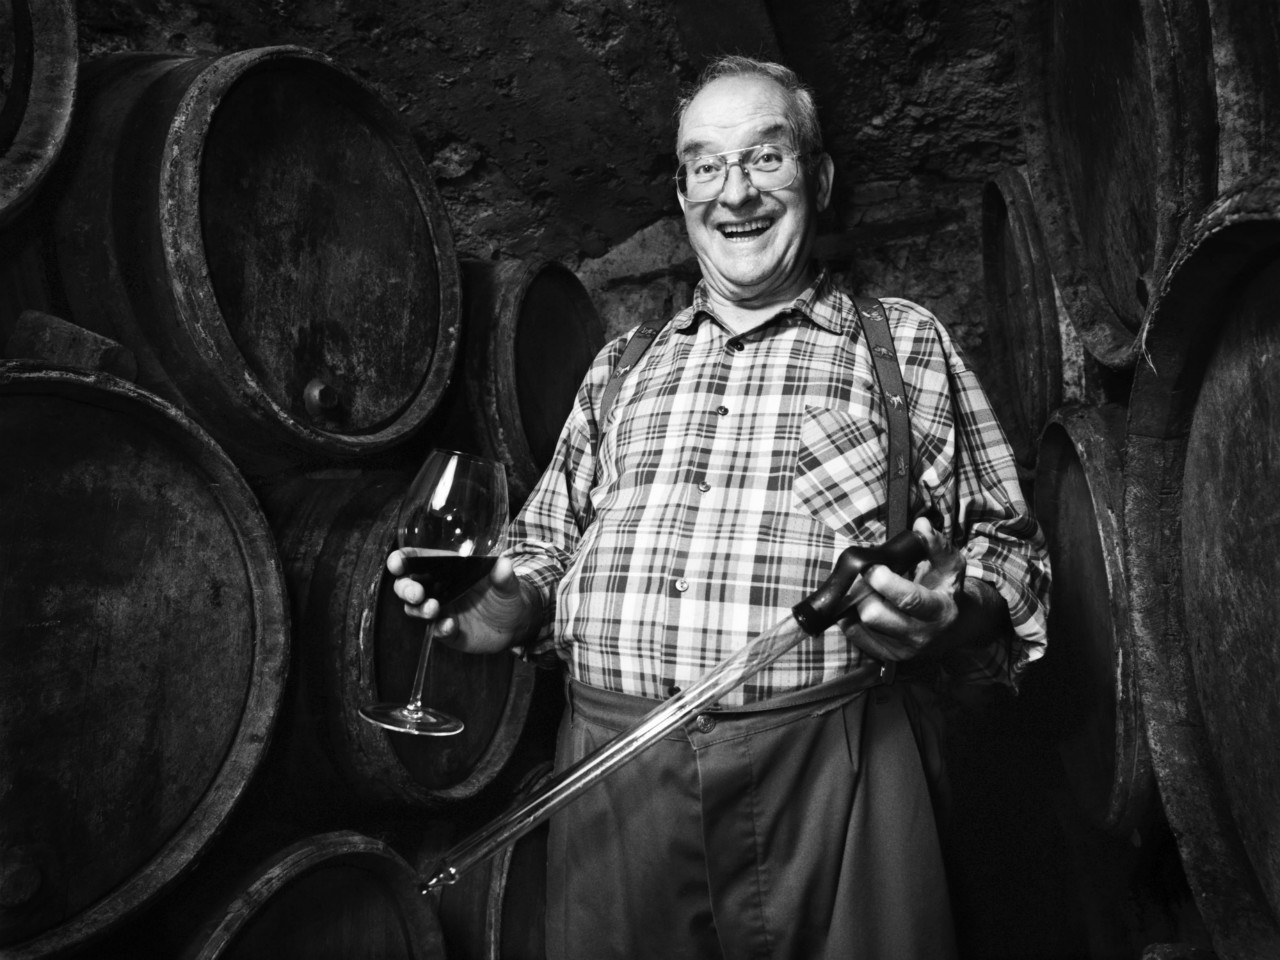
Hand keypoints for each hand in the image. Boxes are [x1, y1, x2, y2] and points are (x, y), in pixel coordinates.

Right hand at [387, 552, 539, 653]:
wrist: (516, 623)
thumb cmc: (506, 594)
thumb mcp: (508, 583)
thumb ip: (504, 576)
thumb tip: (504, 564)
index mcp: (447, 569)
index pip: (417, 560)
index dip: (402, 560)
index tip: (397, 563)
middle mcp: (438, 589)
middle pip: (408, 586)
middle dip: (406, 588)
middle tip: (417, 593)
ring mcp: (440, 611)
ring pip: (415, 610)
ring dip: (420, 609)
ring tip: (433, 609)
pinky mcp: (447, 631)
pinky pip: (436, 631)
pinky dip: (440, 628)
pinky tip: (450, 625)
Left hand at [842, 516, 965, 661]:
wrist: (956, 627)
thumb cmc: (948, 590)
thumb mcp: (950, 565)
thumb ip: (935, 544)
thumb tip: (920, 525)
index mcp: (939, 611)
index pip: (908, 599)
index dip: (884, 582)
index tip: (870, 566)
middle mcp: (920, 636)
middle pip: (874, 615)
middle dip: (864, 592)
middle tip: (864, 576)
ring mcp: (902, 650)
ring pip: (861, 625)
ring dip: (856, 603)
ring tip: (866, 590)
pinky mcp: (887, 657)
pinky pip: (855, 635)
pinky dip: (852, 617)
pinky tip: (863, 604)